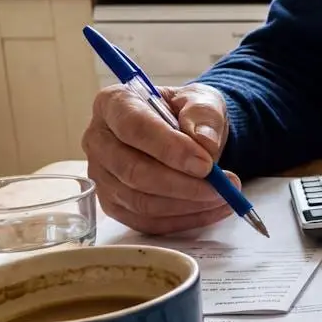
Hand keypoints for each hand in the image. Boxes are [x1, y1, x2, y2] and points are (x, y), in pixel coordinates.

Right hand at [82, 83, 241, 234]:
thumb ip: (204, 114)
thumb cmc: (187, 112)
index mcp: (113, 103)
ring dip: (186, 205)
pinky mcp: (113, 203)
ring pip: (139, 201)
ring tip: (223, 196)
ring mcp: (102, 175)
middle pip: (132, 171)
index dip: (169, 148)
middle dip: (181, 184)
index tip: (205, 164)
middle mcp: (98, 140)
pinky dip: (183, 220)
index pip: (133, 127)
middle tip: (221, 187)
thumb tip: (204, 142)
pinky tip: (210, 209)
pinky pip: (145, 221)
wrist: (186, 131)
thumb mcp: (202, 99)